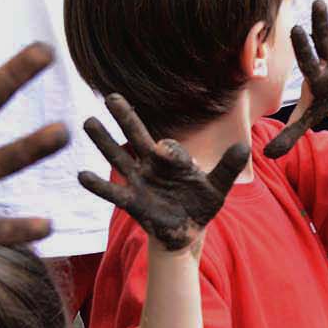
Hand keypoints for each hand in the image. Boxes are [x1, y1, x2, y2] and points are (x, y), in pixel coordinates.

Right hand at [76, 95, 247, 252]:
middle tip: (110, 96)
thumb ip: (228, 168)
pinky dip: (98, 185)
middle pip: (135, 137)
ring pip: (118, 157)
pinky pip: (113, 192)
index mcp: (171, 159)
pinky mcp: (132, 203)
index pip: (166, 146)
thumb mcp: (218, 186)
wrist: (188, 230)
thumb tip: (245, 146)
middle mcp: (150, 166)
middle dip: (125, 117)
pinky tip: (82, 175)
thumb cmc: (201, 204)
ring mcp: (138, 182)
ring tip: (88, 122)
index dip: (169, 152)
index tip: (170, 159)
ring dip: (104, 141)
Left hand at [263, 0, 327, 159]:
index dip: (303, 46)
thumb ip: (290, 133)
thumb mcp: (307, 117)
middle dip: (321, 22)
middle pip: (323, 40)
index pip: (307, 59)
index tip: (297, 28)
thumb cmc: (321, 104)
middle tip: (317, 3)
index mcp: (315, 74)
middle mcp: (327, 60)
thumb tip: (268, 155)